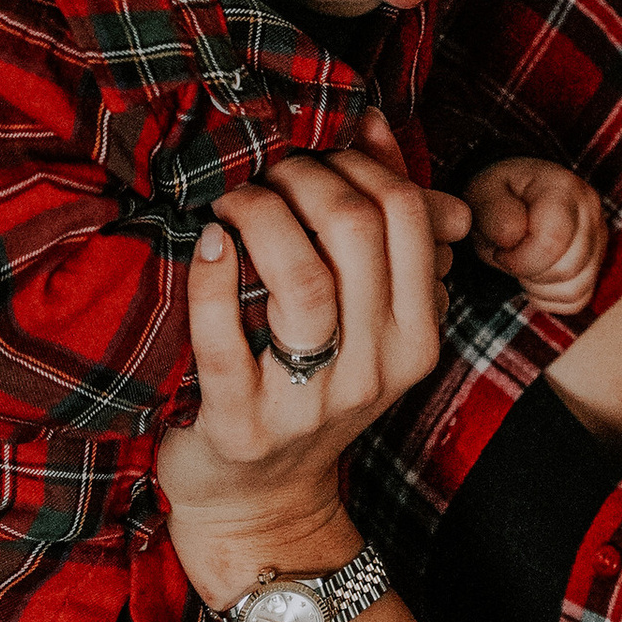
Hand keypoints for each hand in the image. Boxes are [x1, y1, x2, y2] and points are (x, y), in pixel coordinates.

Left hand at [155, 118, 470, 610]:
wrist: (258, 499)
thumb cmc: (308, 382)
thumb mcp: (365, 311)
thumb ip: (380, 222)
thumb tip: (372, 122)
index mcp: (417, 335)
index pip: (409, 214)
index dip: (359, 164)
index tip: (316, 156)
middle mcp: (377, 370)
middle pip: (359, 231)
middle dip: (306, 178)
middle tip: (265, 174)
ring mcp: (311, 401)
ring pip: (304, 278)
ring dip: (259, 215)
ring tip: (231, 203)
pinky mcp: (242, 425)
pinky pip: (224, 337)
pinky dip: (210, 279)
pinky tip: (204, 245)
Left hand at [463, 158, 607, 316]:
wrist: (511, 198)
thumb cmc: (497, 196)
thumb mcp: (482, 195)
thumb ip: (495, 214)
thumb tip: (513, 236)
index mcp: (562, 188)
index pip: (552, 242)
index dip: (520, 260)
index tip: (501, 250)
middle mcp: (590, 209)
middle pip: (566, 270)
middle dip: (529, 273)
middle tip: (510, 255)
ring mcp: (599, 236)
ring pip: (575, 288)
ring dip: (539, 286)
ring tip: (522, 263)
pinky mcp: (598, 260)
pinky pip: (578, 298)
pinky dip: (551, 296)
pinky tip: (535, 274)